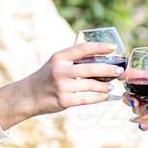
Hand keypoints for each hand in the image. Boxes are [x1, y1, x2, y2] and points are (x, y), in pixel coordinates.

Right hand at [0, 41, 122, 128]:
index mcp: (59, 57)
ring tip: (111, 86)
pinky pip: (86, 99)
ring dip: (105, 86)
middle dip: (109, 70)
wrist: (28, 96)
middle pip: (91, 68)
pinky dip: (98, 97)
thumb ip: (73, 60)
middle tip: (119, 71)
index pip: (83, 48)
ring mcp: (62, 86)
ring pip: (91, 86)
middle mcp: (60, 70)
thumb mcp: (55, 63)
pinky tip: (104, 96)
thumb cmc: (46, 78)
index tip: (113, 48)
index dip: (100, 47)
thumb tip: (101, 59)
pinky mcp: (64, 101)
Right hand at [124, 74, 147, 141]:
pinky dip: (144, 125)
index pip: (135, 78)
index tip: (123, 76)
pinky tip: (144, 126)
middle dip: (128, 99)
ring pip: (137, 111)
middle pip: (129, 97)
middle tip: (135, 101)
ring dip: (141, 111)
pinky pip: (145, 124)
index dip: (127, 76)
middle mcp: (147, 96)